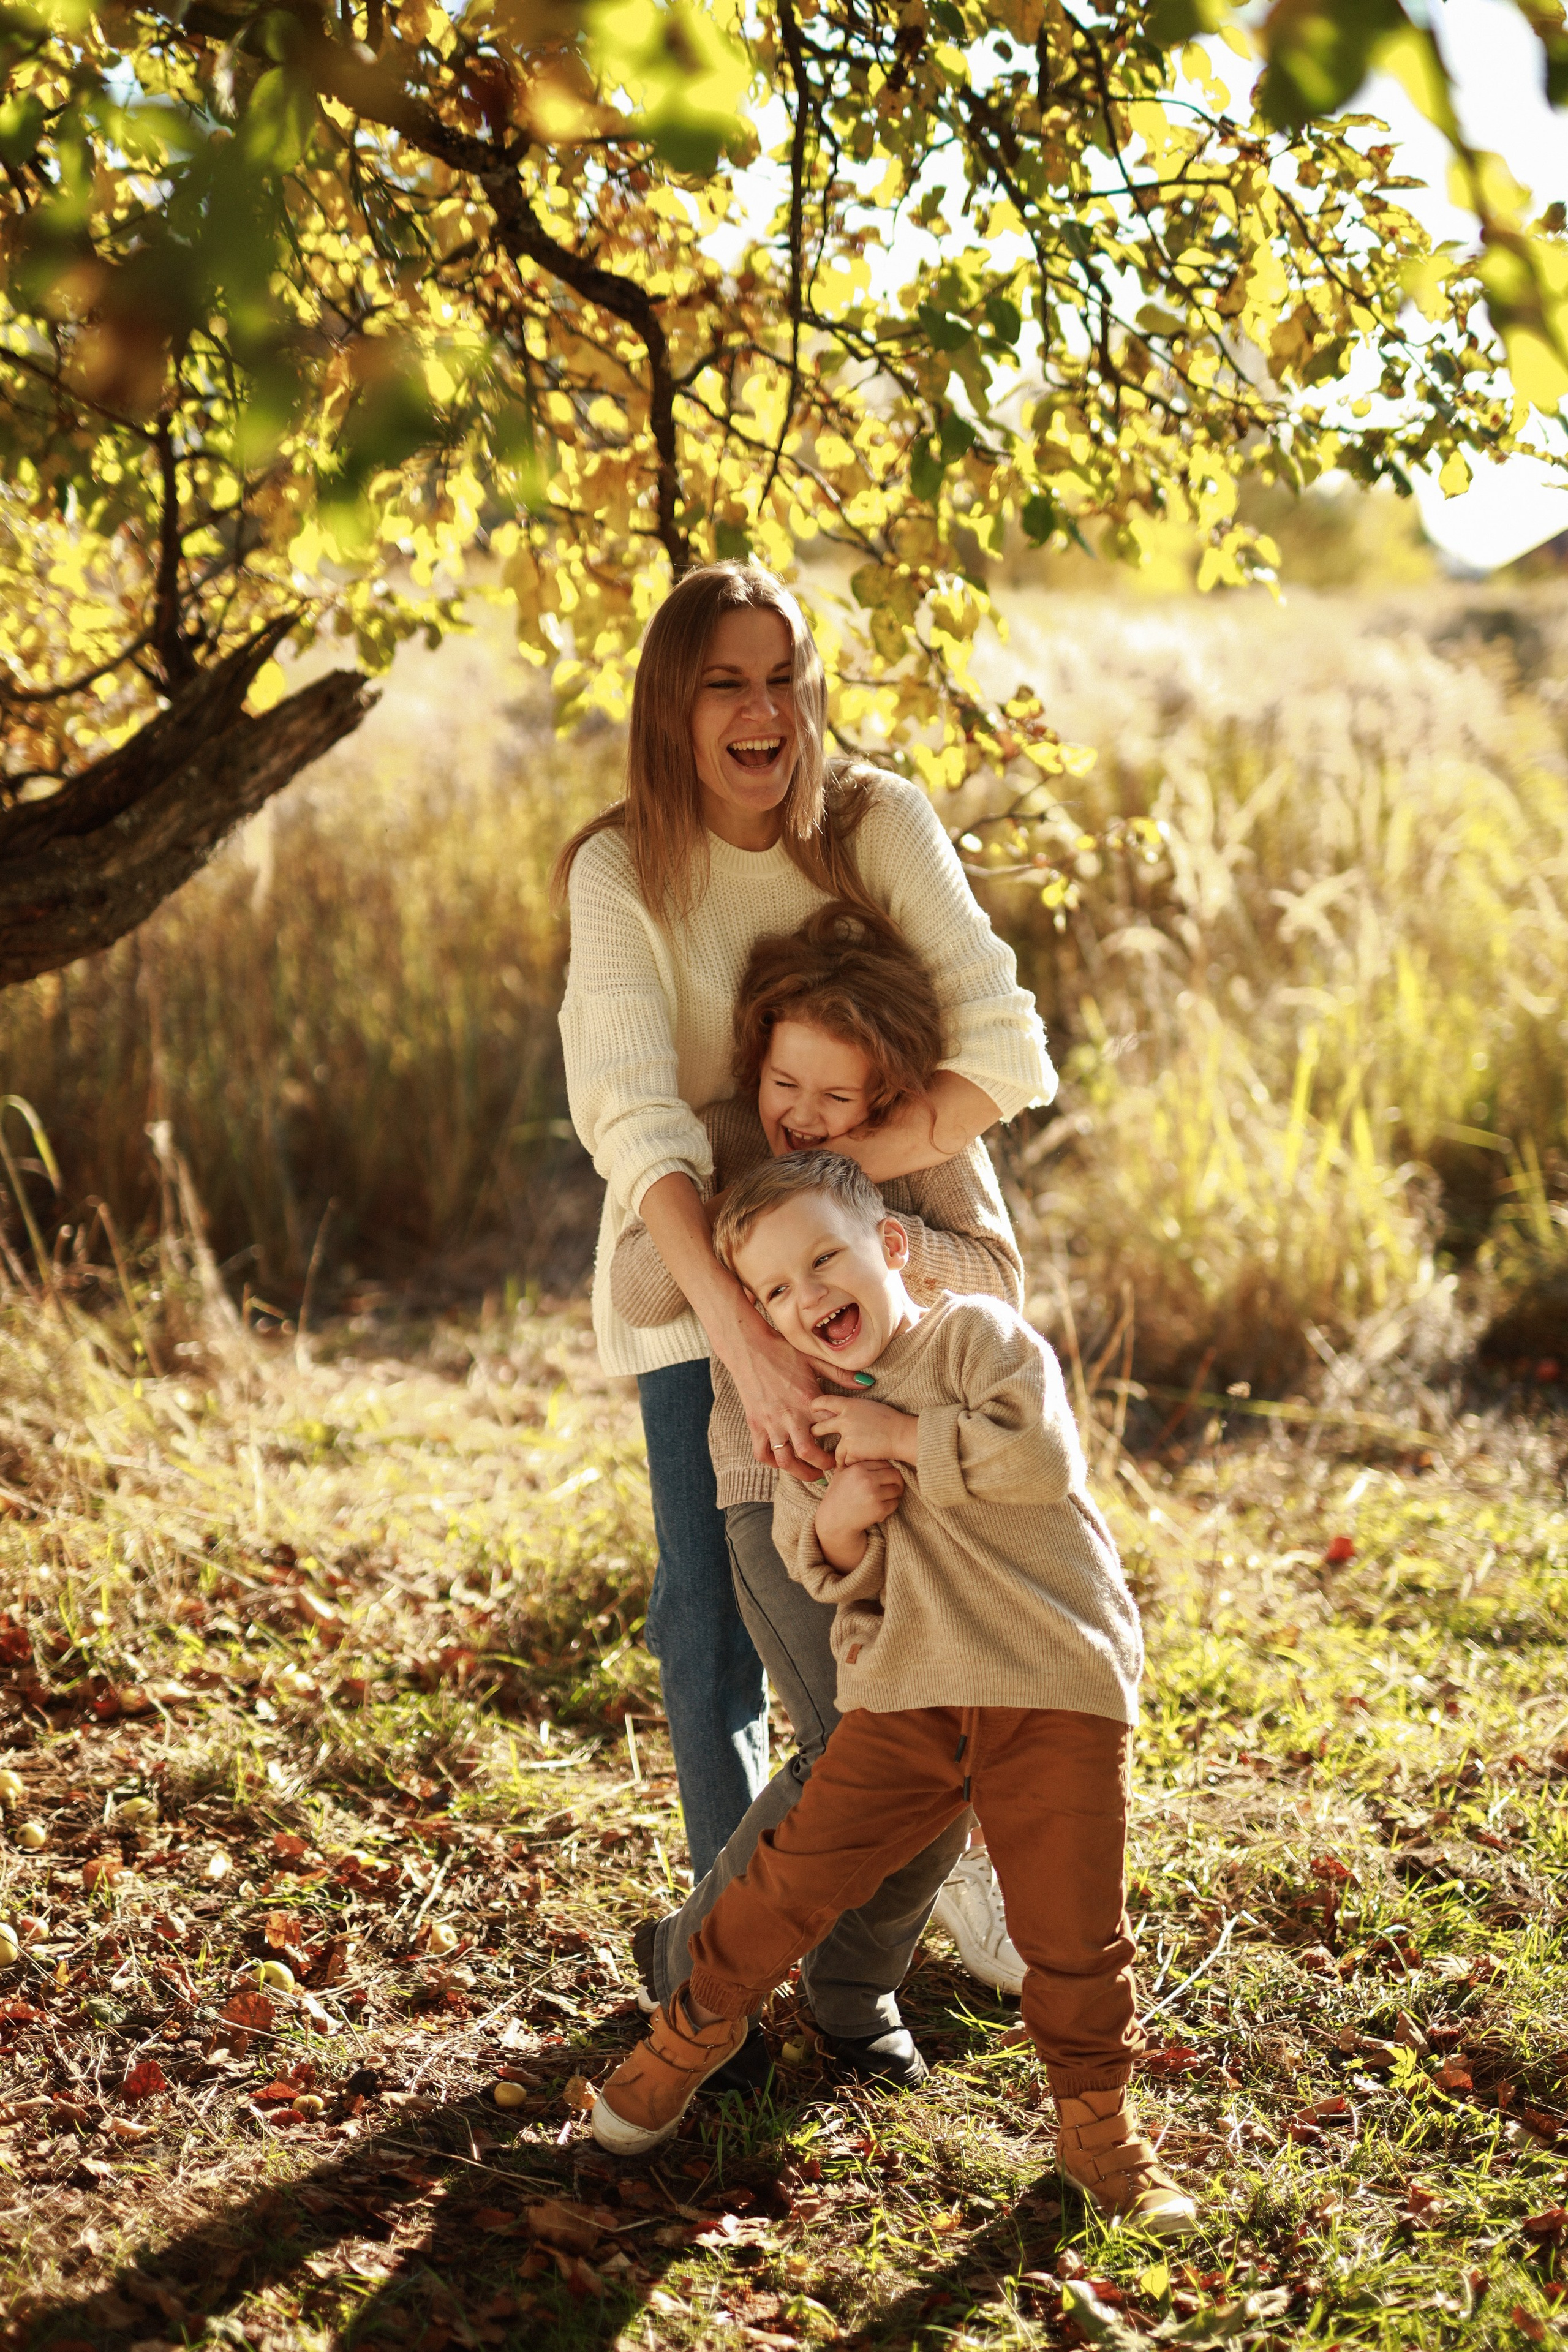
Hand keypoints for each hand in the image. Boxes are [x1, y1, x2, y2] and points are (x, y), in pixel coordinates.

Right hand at [725, 1305, 833, 1475]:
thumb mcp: (815, 1360)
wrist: (749, 1348)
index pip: (829, 1431)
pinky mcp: (755, 1424)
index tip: (846, 1449)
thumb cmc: (783, 1352)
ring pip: (783, 1459)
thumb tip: (867, 1383)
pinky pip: (761, 1452)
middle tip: (830, 1468)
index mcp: (807, 1400)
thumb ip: (841, 1374)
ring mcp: (770, 1422)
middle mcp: (789, 1415)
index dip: (840, 1444)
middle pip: (806, 1453)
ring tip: (809, 1473)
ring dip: (798, 1472)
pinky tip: (782, 1460)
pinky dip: (772, 1462)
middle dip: (821, 1466)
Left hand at [809, 1393, 919, 1468]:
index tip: (812, 1410)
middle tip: (814, 1436)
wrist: (902, 1435)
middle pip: (820, 1428)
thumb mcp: (869, 1407)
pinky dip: (852, 1465)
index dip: (815, 1405)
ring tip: (852, 1460)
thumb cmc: (891, 1421)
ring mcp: (847, 1437)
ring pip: (836, 1451)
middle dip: (815, 1433)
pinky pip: (846, 1462)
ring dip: (842, 1457)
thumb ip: (853, 1410)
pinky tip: (862, 1464)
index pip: (824, 1401)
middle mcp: (845, 1420)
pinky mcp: (851, 1452)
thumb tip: (843, 1415)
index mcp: (850, 1405)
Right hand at [815, 1458, 904, 1568]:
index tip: (885, 1477)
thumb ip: (853, 1461)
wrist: (833, 1521)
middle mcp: (867, 1479)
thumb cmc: (837, 1496)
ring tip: (885, 1498)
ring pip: (897, 1489)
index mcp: (858, 1468)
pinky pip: (895, 1503)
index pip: (885, 1463)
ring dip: (894, 1494)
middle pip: (895, 1474)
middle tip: (892, 1487)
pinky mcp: (879, 1509)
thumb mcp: (840, 1474)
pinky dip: (891, 1506)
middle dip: (896, 1481)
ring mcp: (874, 1494)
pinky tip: (881, 1508)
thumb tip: (868, 1450)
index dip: (887, 1470)